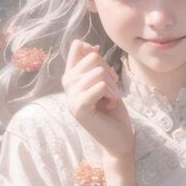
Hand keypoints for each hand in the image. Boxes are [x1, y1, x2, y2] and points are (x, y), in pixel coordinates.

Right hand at [63, 37, 135, 169]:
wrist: (118, 138)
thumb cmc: (112, 109)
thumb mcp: (104, 81)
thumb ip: (94, 65)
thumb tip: (91, 46)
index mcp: (72, 76)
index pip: (77, 47)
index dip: (94, 51)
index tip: (102, 69)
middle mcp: (67, 85)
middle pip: (92, 58)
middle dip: (109, 72)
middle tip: (110, 90)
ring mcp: (71, 97)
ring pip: (98, 73)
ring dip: (112, 87)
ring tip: (110, 100)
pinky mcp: (80, 108)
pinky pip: (100, 87)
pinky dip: (112, 95)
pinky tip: (109, 106)